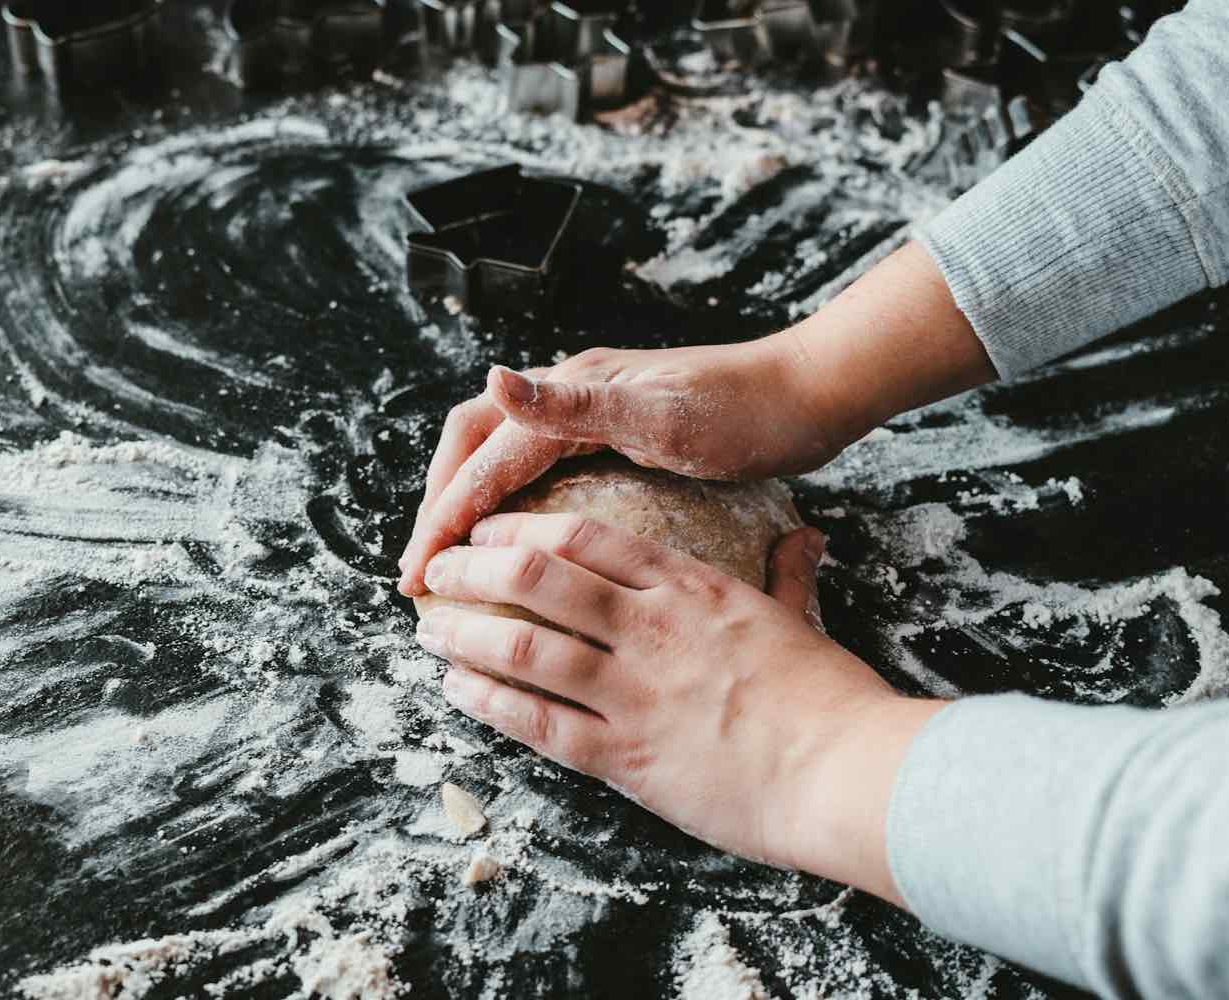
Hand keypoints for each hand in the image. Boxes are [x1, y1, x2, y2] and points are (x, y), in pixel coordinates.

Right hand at [397, 336, 841, 595]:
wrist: (811, 396)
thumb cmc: (747, 410)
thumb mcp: (663, 413)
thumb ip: (576, 403)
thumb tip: (493, 380)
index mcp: (573, 389)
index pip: (484, 455)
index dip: (446, 514)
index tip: (419, 574)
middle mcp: (571, 392)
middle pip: (473, 445)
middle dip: (439, 507)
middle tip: (417, 574)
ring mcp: (591, 410)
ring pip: (500, 454)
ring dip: (466, 503)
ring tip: (446, 561)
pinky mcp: (613, 431)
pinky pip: (536, 466)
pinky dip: (507, 503)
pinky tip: (514, 543)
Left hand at [414, 513, 945, 901]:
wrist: (845, 772)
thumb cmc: (831, 699)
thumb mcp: (800, 619)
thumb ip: (787, 573)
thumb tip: (803, 538)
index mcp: (690, 588)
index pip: (585, 537)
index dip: (521, 529)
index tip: (487, 530)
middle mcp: (649, 629)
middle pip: (534, 579)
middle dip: (471, 570)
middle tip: (437, 571)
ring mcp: (632, 692)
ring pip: (521, 645)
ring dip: (462, 632)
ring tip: (428, 628)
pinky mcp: (624, 757)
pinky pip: (535, 721)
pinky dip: (486, 701)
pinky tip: (456, 689)